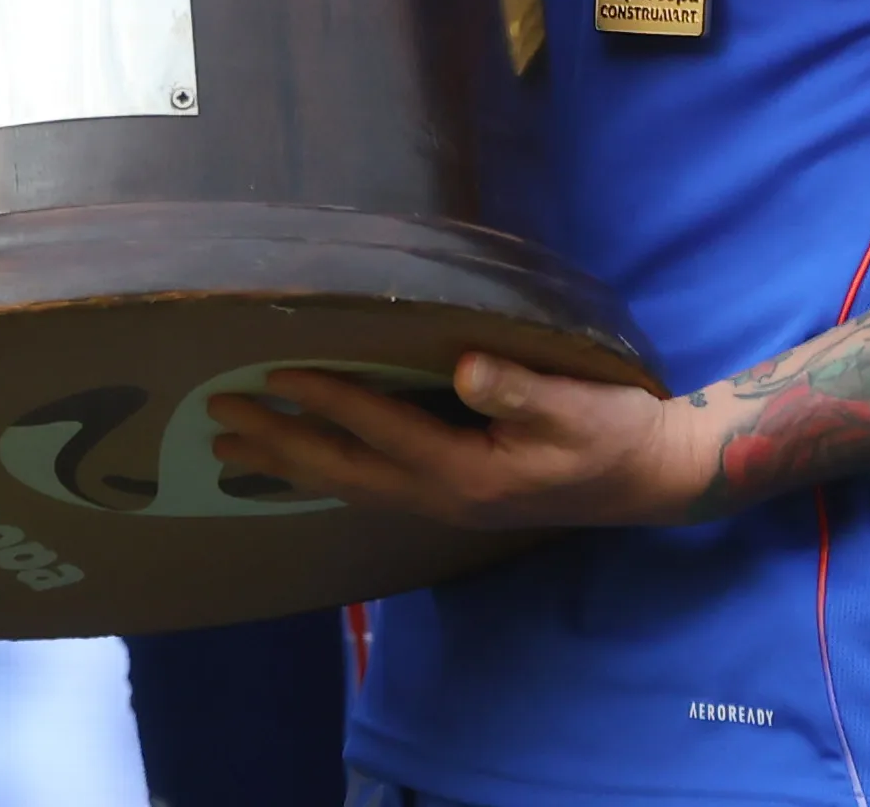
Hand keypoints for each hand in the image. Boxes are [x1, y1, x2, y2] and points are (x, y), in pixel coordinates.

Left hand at [207, 350, 712, 530]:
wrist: (651, 478)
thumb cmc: (616, 434)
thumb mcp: (576, 405)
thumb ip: (519, 388)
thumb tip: (464, 368)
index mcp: (468, 471)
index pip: (381, 429)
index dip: (328, 399)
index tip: (275, 373)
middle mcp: (444, 496)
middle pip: (344, 470)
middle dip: (279, 443)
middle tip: (218, 417)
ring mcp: (445, 501)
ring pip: (350, 483)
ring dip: (289, 462)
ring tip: (232, 445)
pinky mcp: (452, 493)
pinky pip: (371, 484)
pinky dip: (325, 470)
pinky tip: (301, 460)